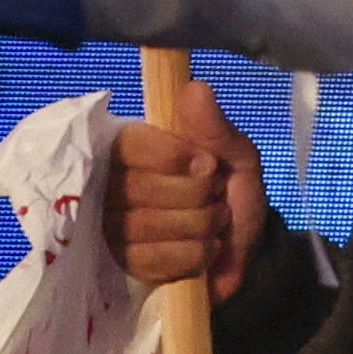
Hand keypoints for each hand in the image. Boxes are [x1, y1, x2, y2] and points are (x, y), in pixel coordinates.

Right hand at [105, 109, 268, 292]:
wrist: (243, 249)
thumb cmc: (233, 193)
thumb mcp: (239, 157)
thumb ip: (216, 129)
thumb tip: (195, 88)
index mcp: (136, 150)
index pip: (127, 144)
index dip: (170, 156)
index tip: (209, 164)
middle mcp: (111, 186)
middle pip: (135, 188)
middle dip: (193, 196)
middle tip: (217, 196)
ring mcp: (109, 228)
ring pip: (141, 226)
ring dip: (197, 226)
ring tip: (216, 222)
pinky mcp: (119, 265)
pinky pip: (148, 260)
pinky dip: (191, 255)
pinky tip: (207, 249)